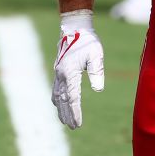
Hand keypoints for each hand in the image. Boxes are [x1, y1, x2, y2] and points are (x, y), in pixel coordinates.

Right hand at [51, 10, 104, 128]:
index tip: (78, 124)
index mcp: (69, 72)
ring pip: (57, 96)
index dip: (75, 112)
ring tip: (65, 122)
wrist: (75, 28)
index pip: (72, 97)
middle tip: (73, 127)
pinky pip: (56, 89)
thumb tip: (98, 89)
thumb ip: (97, 72)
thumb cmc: (88, 41)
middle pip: (63, 100)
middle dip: (67, 114)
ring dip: (61, 109)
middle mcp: (61, 74)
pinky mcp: (58, 70)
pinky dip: (57, 100)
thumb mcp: (96, 55)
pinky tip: (59, 105)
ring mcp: (58, 73)